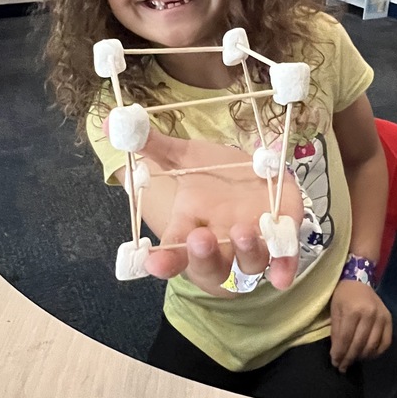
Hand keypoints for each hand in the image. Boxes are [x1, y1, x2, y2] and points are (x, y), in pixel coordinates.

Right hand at [123, 128, 303, 296]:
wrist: (257, 177)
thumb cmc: (216, 174)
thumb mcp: (187, 157)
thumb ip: (155, 146)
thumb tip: (114, 122)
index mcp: (190, 227)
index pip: (172, 251)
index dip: (163, 259)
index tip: (153, 262)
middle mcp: (220, 244)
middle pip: (209, 264)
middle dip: (204, 255)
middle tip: (200, 237)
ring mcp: (251, 246)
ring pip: (247, 264)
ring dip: (245, 253)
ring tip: (242, 231)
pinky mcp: (281, 240)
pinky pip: (282, 262)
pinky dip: (282, 268)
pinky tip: (281, 276)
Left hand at [330, 279, 391, 371]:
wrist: (359, 280)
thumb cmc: (343, 295)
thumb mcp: (335, 310)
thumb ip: (336, 331)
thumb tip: (336, 353)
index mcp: (353, 310)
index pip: (345, 338)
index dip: (339, 353)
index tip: (335, 363)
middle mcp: (370, 314)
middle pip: (359, 344)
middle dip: (349, 358)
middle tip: (342, 367)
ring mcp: (382, 317)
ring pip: (372, 345)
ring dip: (362, 357)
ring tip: (353, 361)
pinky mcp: (389, 319)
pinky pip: (386, 342)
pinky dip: (377, 352)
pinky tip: (367, 355)